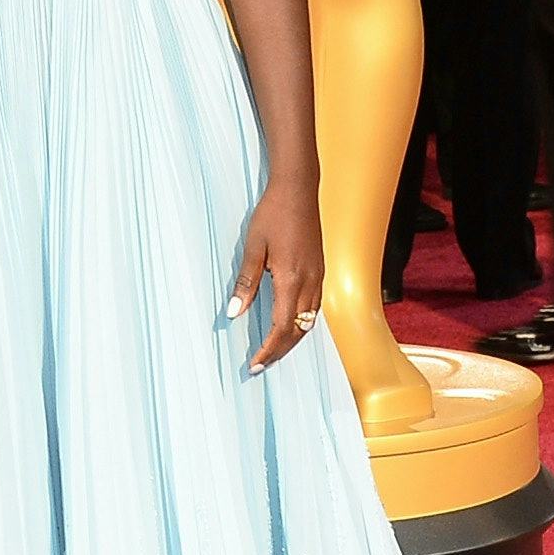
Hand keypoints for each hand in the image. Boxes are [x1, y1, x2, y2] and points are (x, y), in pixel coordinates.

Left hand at [226, 179, 324, 372]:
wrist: (298, 189)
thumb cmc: (273, 214)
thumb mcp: (253, 248)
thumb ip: (245, 283)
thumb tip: (234, 313)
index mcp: (292, 279)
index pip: (282, 327)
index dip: (269, 349)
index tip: (254, 364)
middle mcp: (310, 282)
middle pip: (298, 331)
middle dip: (279, 351)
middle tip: (260, 365)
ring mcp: (318, 277)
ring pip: (309, 322)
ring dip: (292, 340)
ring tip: (273, 351)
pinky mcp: (320, 270)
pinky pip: (314, 308)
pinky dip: (302, 324)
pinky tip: (289, 326)